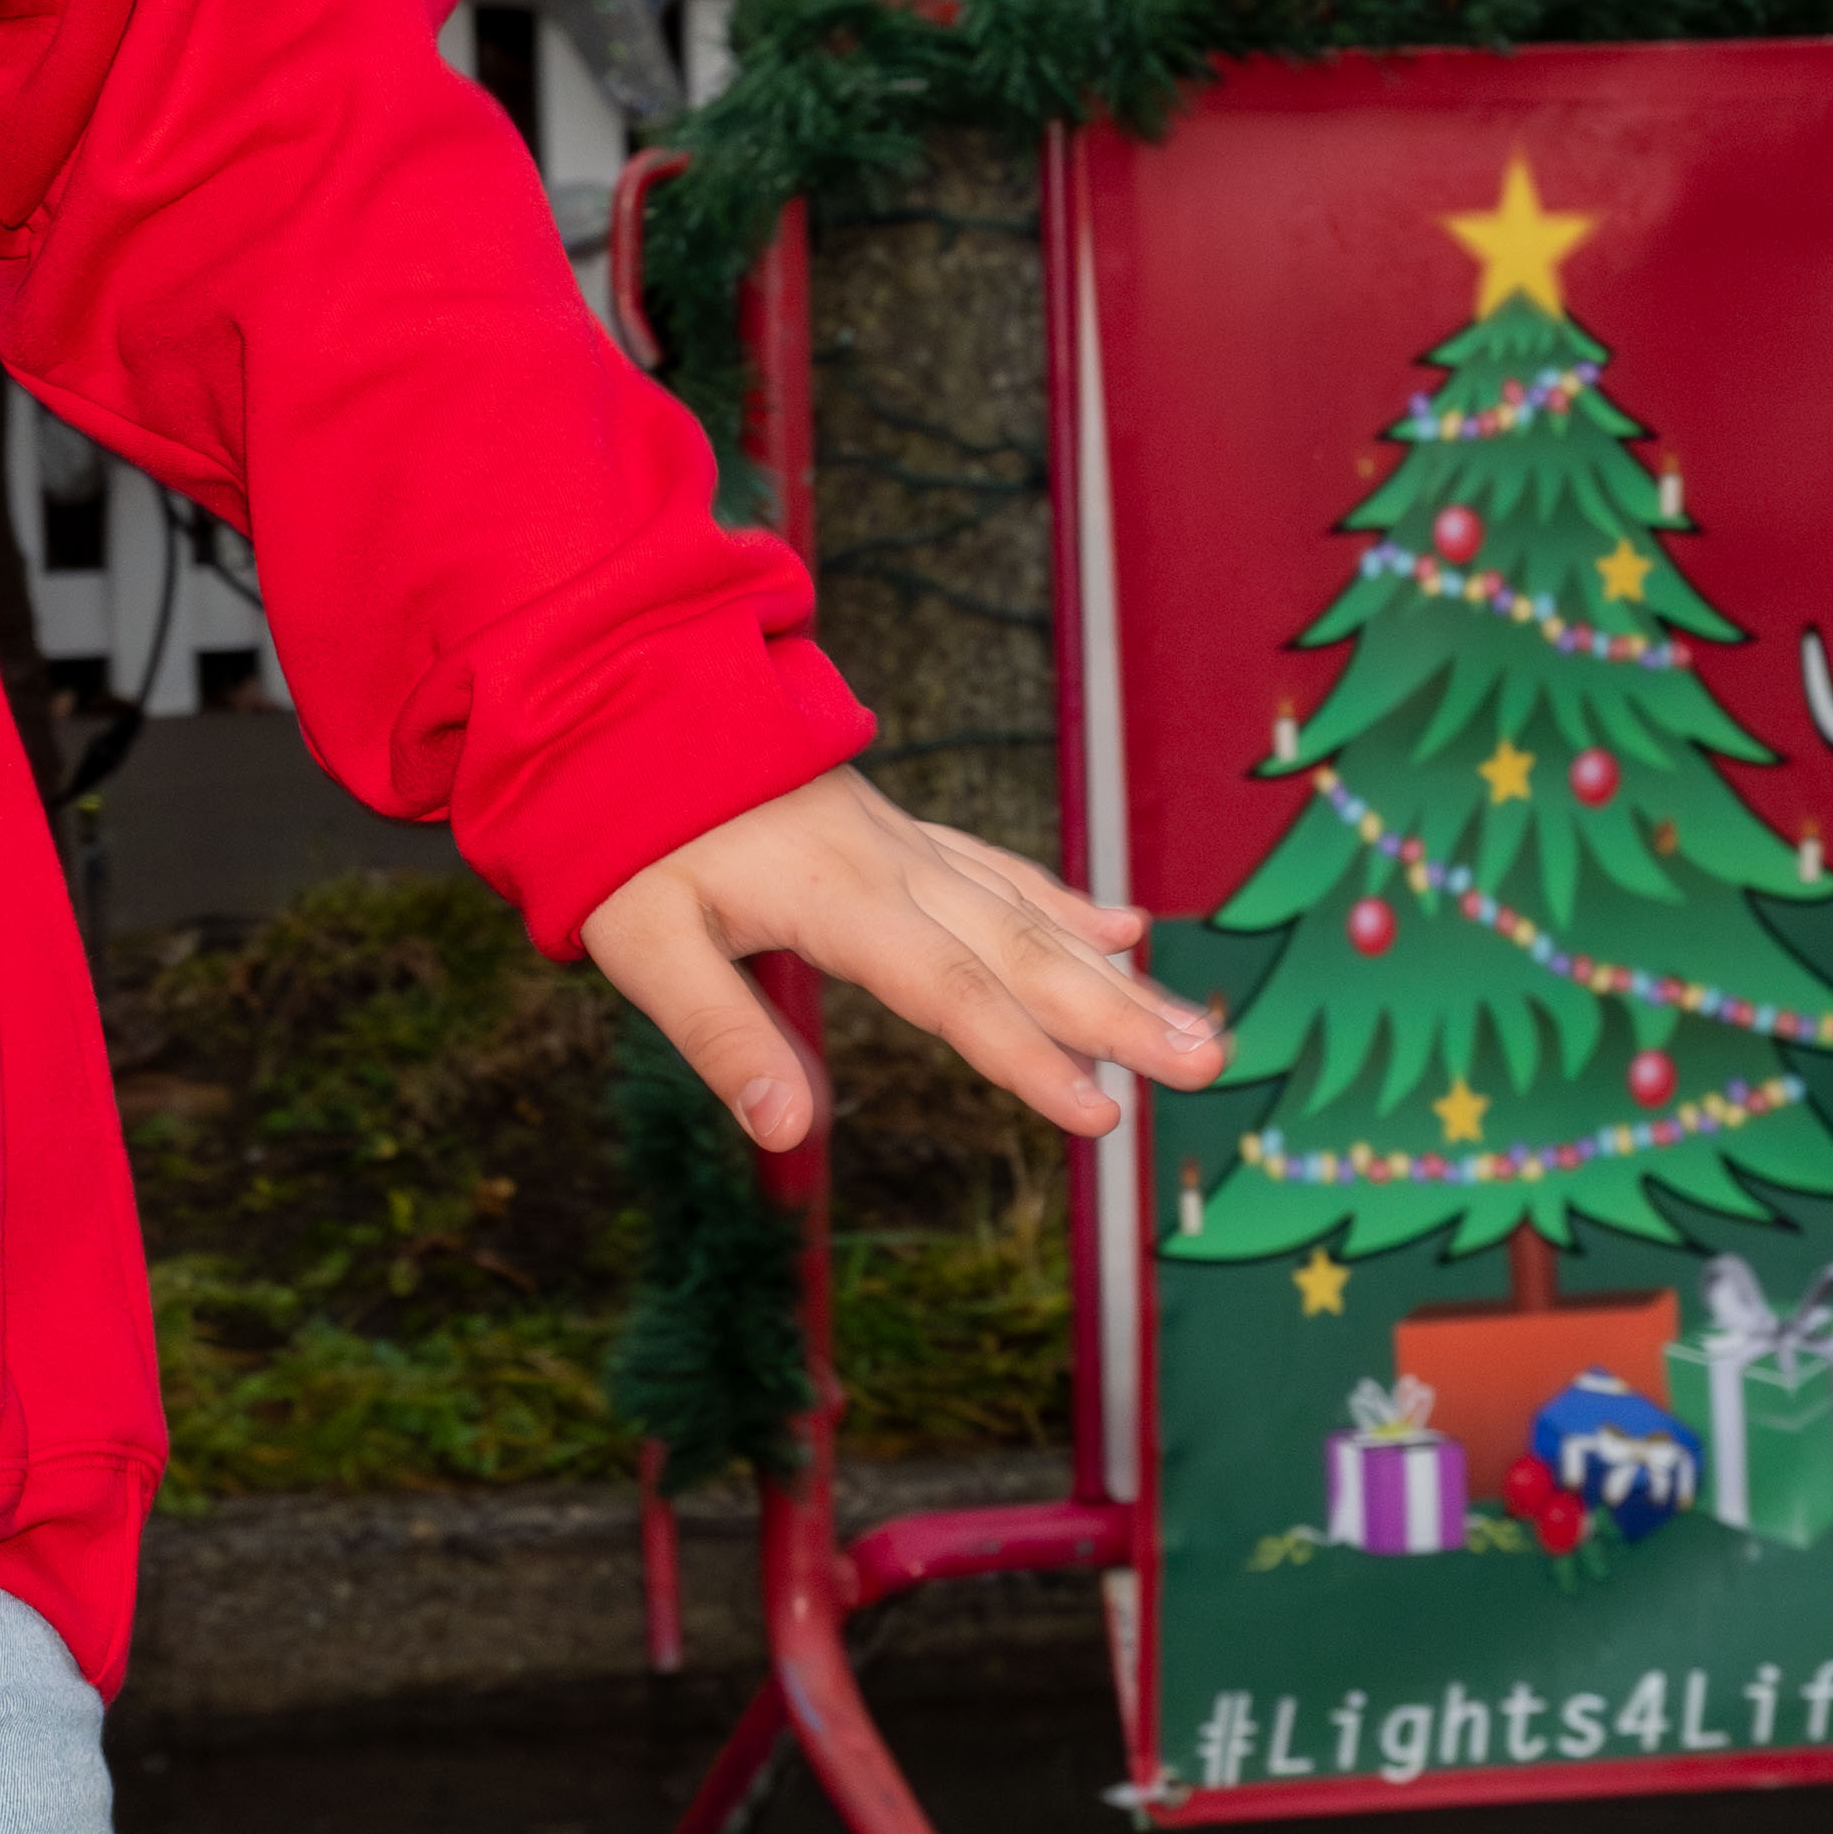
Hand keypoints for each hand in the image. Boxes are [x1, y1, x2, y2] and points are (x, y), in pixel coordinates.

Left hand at [582, 770, 1232, 1154]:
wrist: (623, 700)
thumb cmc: (626, 832)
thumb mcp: (640, 941)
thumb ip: (717, 1035)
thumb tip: (786, 1134)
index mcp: (836, 897)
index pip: (948, 990)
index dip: (1024, 1056)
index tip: (1099, 1113)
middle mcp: (891, 867)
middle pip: (1021, 952)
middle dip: (1119, 1015)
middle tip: (1210, 1063)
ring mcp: (904, 845)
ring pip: (1029, 915)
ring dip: (1114, 976)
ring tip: (1197, 1029)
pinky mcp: (898, 835)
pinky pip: (1001, 873)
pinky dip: (1065, 905)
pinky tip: (1124, 931)